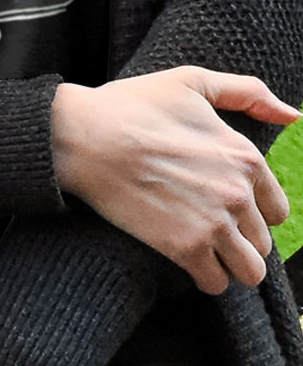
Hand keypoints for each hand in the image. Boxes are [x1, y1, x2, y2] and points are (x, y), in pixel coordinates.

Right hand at [51, 66, 299, 295]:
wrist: (83, 136)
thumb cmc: (132, 105)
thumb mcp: (190, 82)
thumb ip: (246, 92)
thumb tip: (292, 115)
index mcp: (245, 156)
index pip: (276, 209)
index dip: (251, 209)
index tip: (222, 204)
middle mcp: (238, 193)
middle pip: (262, 242)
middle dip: (237, 237)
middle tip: (203, 223)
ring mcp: (213, 223)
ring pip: (249, 271)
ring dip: (228, 264)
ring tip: (201, 248)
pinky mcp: (184, 247)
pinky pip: (216, 284)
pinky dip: (205, 276)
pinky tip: (185, 257)